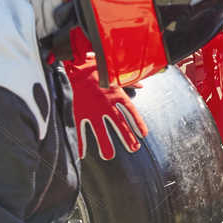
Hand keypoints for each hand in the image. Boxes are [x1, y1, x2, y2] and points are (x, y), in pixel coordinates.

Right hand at [63, 40, 146, 158]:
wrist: (78, 66)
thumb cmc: (99, 70)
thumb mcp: (116, 75)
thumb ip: (130, 83)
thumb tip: (141, 85)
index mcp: (118, 96)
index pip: (132, 113)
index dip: (139, 124)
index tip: (144, 135)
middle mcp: (107, 105)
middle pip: (120, 125)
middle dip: (127, 138)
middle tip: (134, 149)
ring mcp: (93, 110)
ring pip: (100, 131)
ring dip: (105, 144)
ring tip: (109, 156)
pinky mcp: (80, 112)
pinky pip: (81, 129)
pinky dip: (81, 142)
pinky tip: (82, 154)